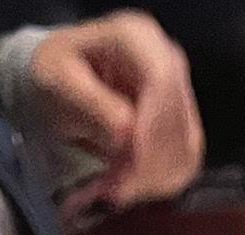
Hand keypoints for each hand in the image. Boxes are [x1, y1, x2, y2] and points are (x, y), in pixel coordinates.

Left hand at [29, 11, 202, 208]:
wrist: (64, 80)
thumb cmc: (58, 72)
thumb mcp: (59, 79)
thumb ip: (92, 103)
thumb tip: (127, 136)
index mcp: (138, 37)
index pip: (163, 82)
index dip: (153, 127)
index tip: (132, 163)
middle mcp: (168, 62)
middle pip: (179, 122)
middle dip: (149, 164)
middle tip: (114, 188)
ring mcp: (180, 96)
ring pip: (186, 150)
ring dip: (152, 179)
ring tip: (114, 188)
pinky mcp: (183, 127)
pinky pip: (184, 164)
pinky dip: (157, 182)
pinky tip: (128, 184)